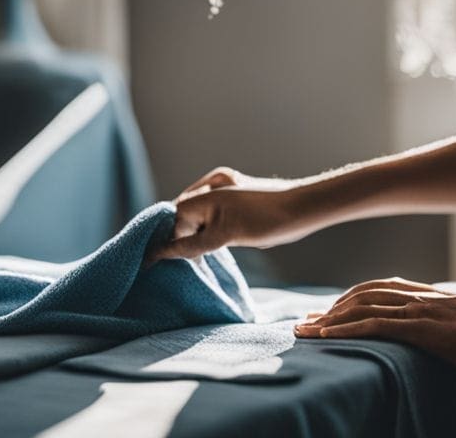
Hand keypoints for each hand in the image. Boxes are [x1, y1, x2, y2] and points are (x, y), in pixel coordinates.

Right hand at [144, 166, 300, 264]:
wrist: (305, 207)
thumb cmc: (266, 220)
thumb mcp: (224, 236)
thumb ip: (190, 245)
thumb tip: (161, 254)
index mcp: (201, 194)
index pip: (170, 222)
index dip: (163, 245)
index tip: (151, 266)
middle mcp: (209, 187)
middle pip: (182, 218)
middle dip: (177, 240)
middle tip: (172, 267)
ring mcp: (224, 191)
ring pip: (198, 217)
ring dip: (193, 237)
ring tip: (191, 260)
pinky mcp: (237, 198)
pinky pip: (212, 215)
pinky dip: (208, 230)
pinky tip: (212, 246)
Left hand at [293, 276, 455, 368]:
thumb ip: (452, 305)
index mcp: (421, 293)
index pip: (376, 290)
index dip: (349, 299)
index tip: (330, 310)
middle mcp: (410, 297)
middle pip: (359, 297)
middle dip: (329, 309)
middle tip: (305, 321)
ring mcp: (409, 310)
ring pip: (358, 310)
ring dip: (326, 321)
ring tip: (303, 332)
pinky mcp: (411, 327)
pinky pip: (369, 326)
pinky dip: (342, 330)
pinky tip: (324, 337)